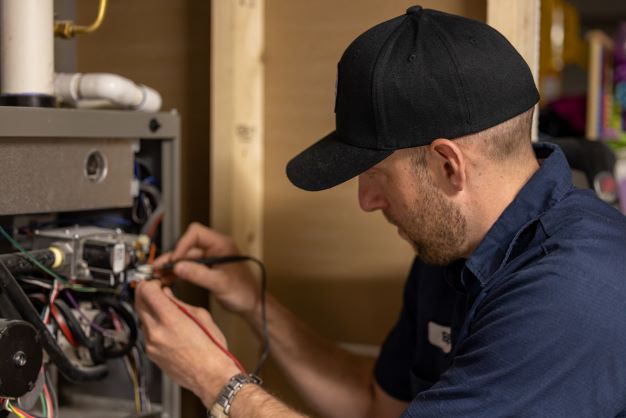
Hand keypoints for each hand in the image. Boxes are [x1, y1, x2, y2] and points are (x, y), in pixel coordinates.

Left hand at [134, 280, 239, 406]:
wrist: (211, 375)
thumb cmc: (212, 349)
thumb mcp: (201, 316)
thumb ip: (180, 303)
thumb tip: (168, 295)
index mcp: (170, 319)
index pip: (147, 291)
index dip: (151, 282)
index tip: (156, 282)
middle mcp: (156, 332)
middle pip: (138, 303)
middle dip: (145, 292)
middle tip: (155, 289)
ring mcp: (151, 345)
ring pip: (141, 318)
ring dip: (149, 309)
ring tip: (163, 307)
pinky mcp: (151, 354)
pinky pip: (146, 333)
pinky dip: (152, 324)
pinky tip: (166, 325)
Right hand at [154, 223, 260, 316]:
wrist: (252, 304)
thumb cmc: (244, 292)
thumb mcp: (220, 283)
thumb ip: (199, 274)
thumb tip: (178, 267)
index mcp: (221, 244)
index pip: (196, 233)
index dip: (182, 245)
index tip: (175, 260)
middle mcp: (214, 249)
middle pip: (187, 246)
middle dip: (172, 258)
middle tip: (157, 269)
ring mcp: (209, 259)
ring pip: (185, 258)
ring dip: (172, 267)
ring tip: (157, 276)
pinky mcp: (206, 269)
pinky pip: (188, 267)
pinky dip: (177, 273)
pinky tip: (167, 280)